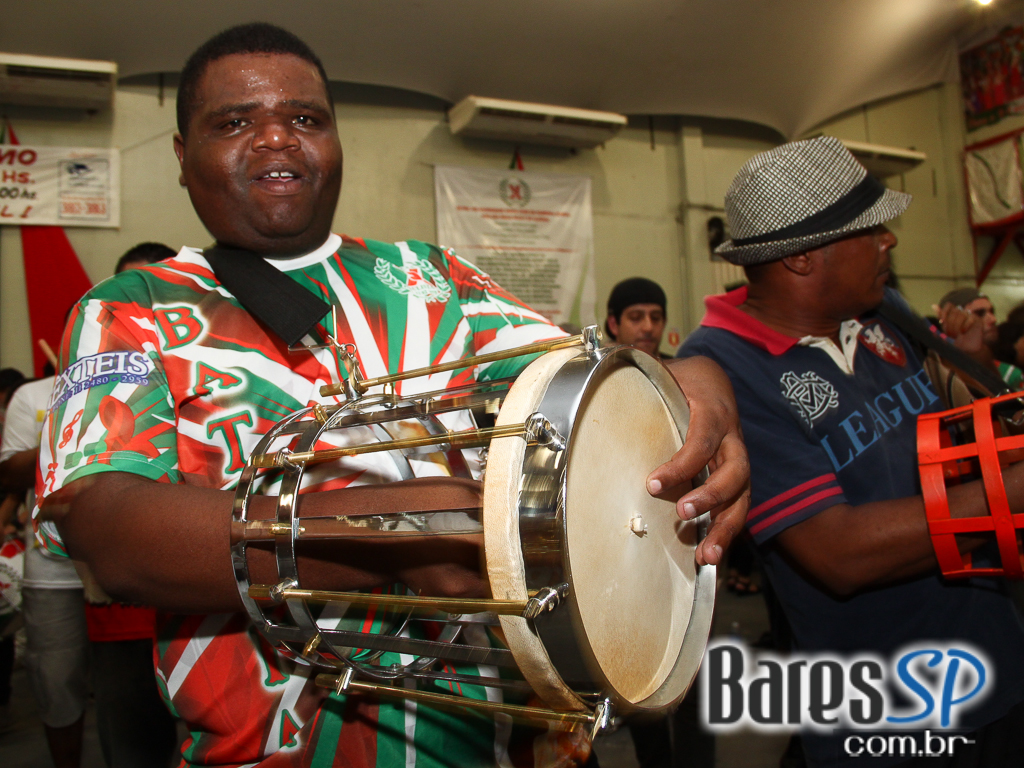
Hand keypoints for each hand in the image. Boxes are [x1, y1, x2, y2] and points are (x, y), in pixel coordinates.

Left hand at [649, 356, 749, 566]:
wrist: (715, 380)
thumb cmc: (683, 380)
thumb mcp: (665, 371)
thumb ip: (640, 374)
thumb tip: (598, 365)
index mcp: (713, 410)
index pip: (703, 439)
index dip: (683, 463)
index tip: (653, 483)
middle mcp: (732, 437)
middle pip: (735, 471)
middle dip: (711, 496)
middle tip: (682, 513)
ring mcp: (737, 459)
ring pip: (742, 495)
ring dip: (725, 528)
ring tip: (706, 556)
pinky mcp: (736, 477)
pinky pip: (738, 506)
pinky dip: (725, 532)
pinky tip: (708, 555)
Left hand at [934, 303, 984, 354]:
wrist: (966, 350)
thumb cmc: (955, 340)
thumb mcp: (944, 329)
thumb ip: (941, 318)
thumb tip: (933, 305)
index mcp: (953, 314)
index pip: (949, 305)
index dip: (944, 312)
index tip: (942, 322)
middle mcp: (962, 313)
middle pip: (954, 311)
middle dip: (950, 323)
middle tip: (949, 334)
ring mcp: (971, 316)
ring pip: (961, 314)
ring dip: (956, 326)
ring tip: (956, 334)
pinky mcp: (978, 320)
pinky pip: (970, 318)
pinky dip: (965, 326)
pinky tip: (964, 332)